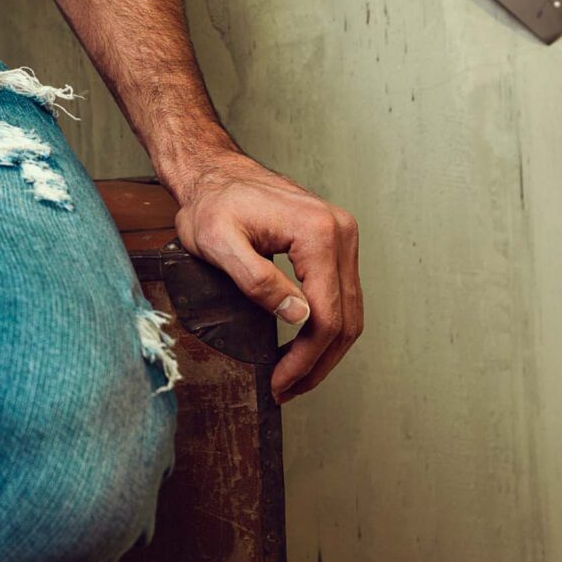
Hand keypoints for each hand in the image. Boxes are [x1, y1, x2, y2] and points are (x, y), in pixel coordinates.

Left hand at [172, 150, 360, 401]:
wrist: (214, 172)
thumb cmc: (211, 203)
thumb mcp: (218, 243)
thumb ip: (258, 280)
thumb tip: (299, 318)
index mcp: (317, 232)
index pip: (326, 315)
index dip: (306, 359)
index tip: (280, 384)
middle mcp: (341, 231)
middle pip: (346, 319)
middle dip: (318, 363)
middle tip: (288, 389)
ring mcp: (343, 235)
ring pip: (349, 311)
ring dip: (325, 350)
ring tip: (295, 377)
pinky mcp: (336, 241)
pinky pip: (342, 295)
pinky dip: (327, 327)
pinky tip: (304, 347)